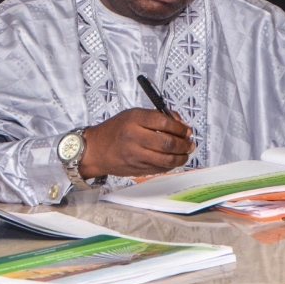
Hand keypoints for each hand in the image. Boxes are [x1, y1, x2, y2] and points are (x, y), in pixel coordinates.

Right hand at [78, 108, 194, 178]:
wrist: (95, 150)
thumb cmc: (115, 131)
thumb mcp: (133, 115)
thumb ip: (157, 117)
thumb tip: (181, 125)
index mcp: (134, 119)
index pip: (164, 122)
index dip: (180, 127)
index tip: (186, 130)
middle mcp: (134, 137)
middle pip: (167, 143)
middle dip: (184, 144)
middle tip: (189, 143)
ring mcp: (135, 155)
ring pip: (166, 159)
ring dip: (181, 157)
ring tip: (185, 153)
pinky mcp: (136, 168)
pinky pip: (160, 168)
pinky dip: (170, 165)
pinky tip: (173, 160)